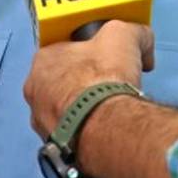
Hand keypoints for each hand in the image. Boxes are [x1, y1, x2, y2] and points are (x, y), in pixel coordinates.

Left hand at [24, 21, 154, 137]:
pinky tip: (102, 127)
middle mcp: (34, 90)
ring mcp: (39, 121)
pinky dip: (83, 129)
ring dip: (82, 107)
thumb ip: (133, 32)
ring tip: (108, 108)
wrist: (104, 127)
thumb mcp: (125, 36)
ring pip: (64, 108)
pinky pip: (69, 132)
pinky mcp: (51, 145)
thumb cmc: (104, 77)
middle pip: (63, 80)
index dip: (88, 51)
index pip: (64, 49)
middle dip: (84, 81)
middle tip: (109, 83)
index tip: (107, 57)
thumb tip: (143, 39)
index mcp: (43, 59)